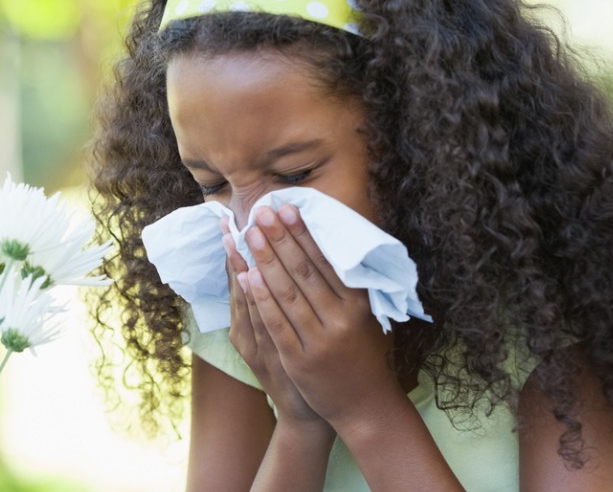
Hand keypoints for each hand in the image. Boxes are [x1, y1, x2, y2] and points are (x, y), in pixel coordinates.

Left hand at [243, 204, 401, 431]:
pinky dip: (261, 298)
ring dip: (265, 261)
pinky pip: (276, 323)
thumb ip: (351, 285)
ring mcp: (319, 341)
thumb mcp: (365, 316)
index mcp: (358, 304)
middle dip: (280, 238)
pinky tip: (247, 276)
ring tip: (249, 234)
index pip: (326, 260)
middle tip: (261, 212)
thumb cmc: (363, 353)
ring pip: (287, 293)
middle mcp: (340, 319)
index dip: (304, 232)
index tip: (287, 207)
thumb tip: (332, 242)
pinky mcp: (299, 360)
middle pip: (304, 271)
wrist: (364, 405)